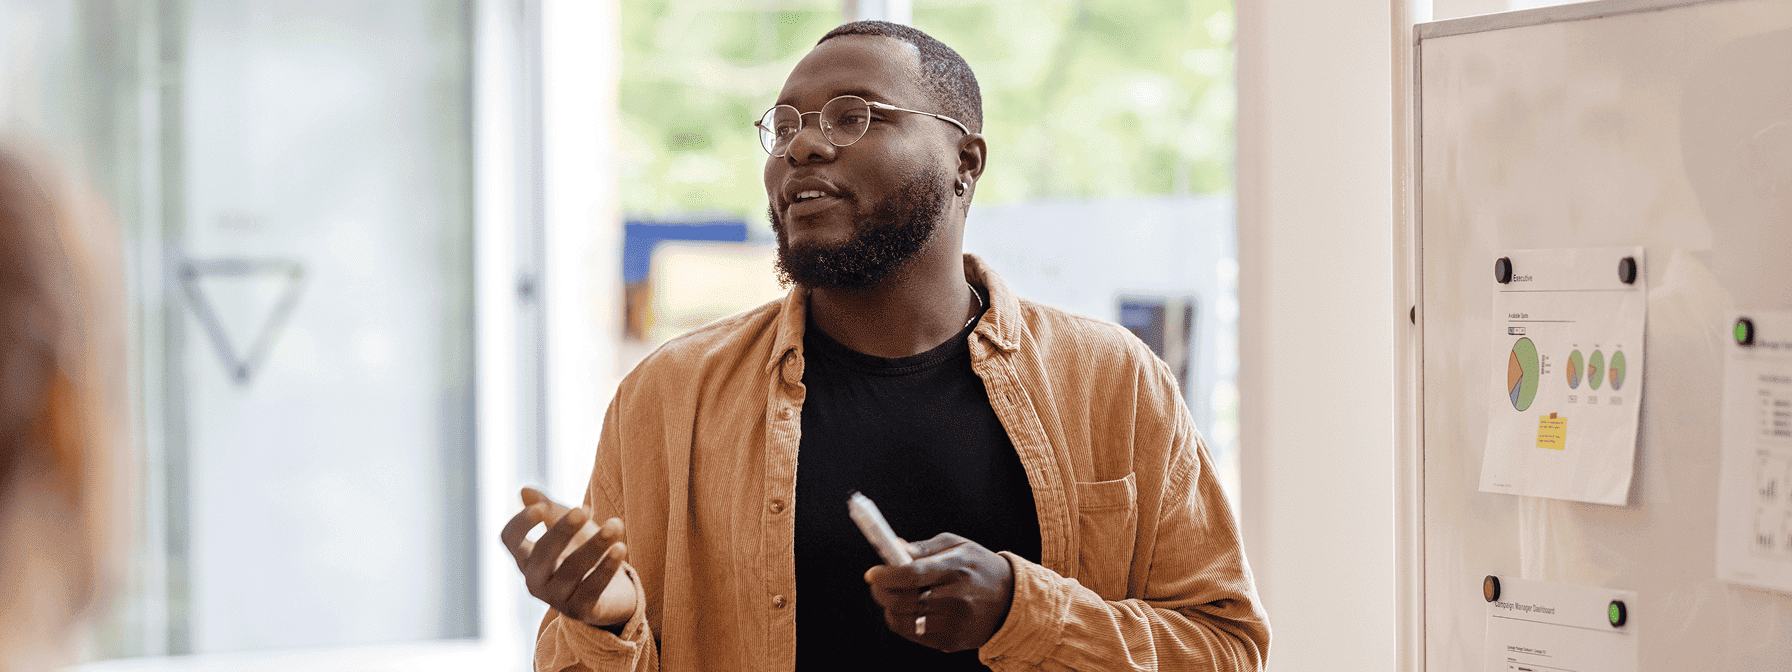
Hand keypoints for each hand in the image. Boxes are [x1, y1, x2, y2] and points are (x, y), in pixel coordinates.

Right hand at [501, 487, 636, 628]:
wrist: (612, 593)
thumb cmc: (583, 553)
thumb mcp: (569, 527)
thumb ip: (549, 509)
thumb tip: (524, 490)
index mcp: (527, 558)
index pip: (510, 538)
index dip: (521, 522)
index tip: (542, 508)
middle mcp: (535, 580)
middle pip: (542, 552)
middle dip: (562, 530)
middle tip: (583, 510)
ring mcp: (556, 598)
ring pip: (572, 569)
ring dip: (595, 544)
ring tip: (616, 524)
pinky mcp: (581, 611)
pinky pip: (593, 587)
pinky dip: (607, 567)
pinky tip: (620, 548)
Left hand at [864, 532, 1015, 651]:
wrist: (1011, 600)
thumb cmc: (979, 567)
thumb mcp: (958, 546)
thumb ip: (923, 548)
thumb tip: (892, 548)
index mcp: (956, 568)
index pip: (912, 574)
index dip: (886, 575)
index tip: (872, 573)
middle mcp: (956, 598)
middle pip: (903, 600)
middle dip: (881, 592)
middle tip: (877, 584)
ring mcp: (953, 624)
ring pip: (904, 621)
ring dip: (890, 609)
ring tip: (895, 596)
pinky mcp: (951, 642)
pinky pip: (914, 635)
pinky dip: (904, 623)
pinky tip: (911, 611)